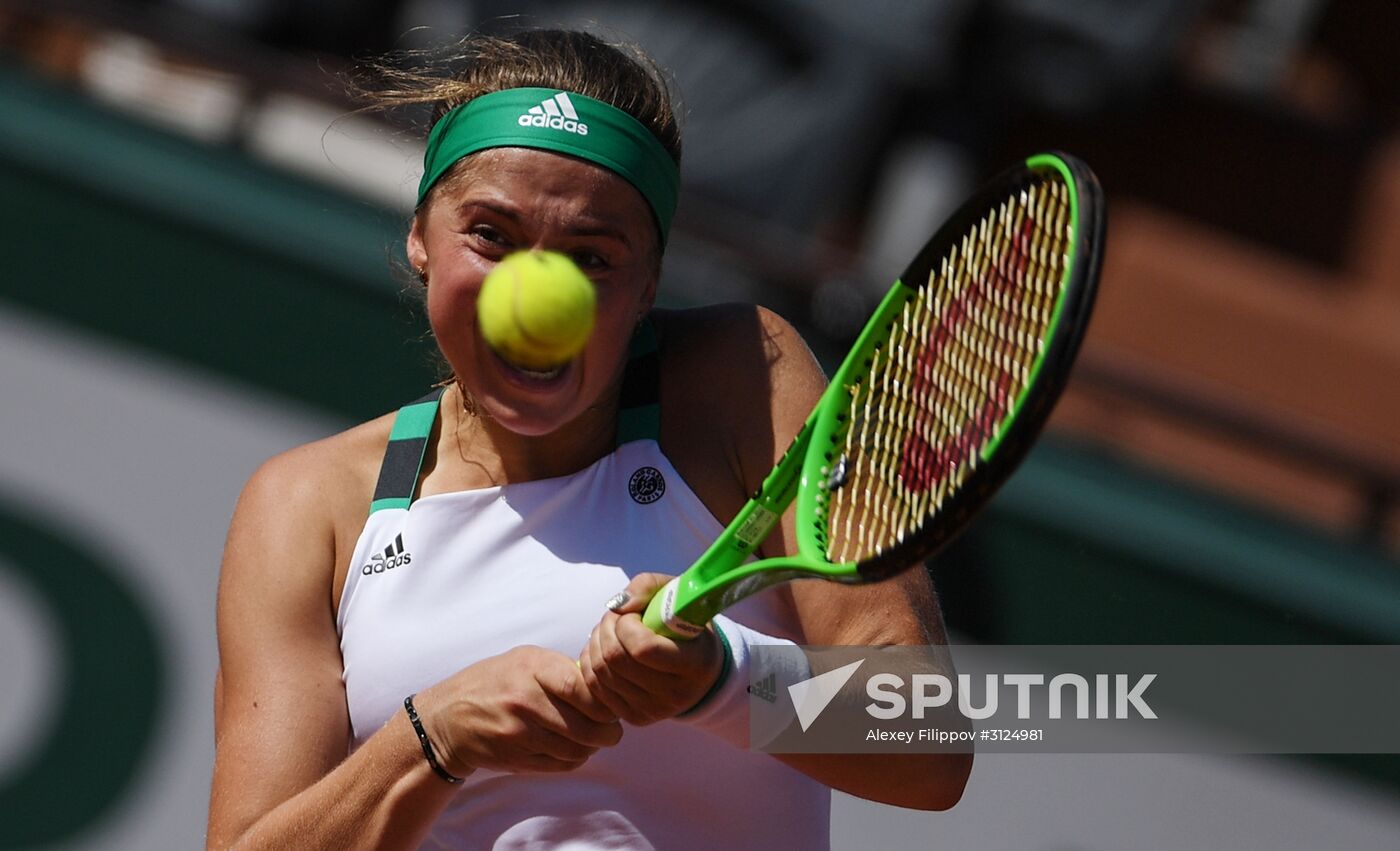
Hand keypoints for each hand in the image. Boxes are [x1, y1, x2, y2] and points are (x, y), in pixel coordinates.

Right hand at [414, 645, 621, 774]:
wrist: (448, 718)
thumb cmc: (495, 682)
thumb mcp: (524, 659)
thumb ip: (562, 668)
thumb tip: (604, 685)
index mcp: (531, 668)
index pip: (580, 688)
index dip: (604, 701)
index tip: (612, 704)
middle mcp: (524, 700)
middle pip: (585, 725)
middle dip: (608, 731)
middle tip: (612, 728)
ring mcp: (519, 732)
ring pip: (576, 749)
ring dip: (592, 747)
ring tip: (593, 738)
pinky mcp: (516, 758)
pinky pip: (561, 764)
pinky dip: (575, 759)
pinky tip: (572, 748)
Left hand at [578, 573, 725, 724]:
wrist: (700, 668)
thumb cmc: (686, 623)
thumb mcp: (677, 594)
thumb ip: (648, 586)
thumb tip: (617, 605)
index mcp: (696, 664)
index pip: (643, 648)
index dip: (627, 625)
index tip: (634, 615)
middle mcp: (676, 694)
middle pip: (616, 660)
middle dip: (607, 629)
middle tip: (616, 617)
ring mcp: (653, 710)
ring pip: (601, 672)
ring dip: (596, 642)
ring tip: (609, 630)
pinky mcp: (634, 717)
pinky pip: (595, 687)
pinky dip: (590, 662)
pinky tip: (602, 649)